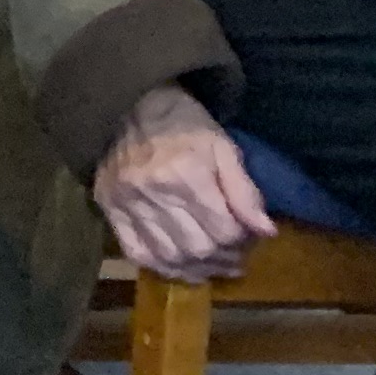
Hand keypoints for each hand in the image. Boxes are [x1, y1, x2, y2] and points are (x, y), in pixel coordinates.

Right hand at [93, 83, 274, 280]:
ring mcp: (127, 202)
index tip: (250, 238)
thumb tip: (266, 231)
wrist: (130, 105)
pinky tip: (179, 266)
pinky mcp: (108, 207)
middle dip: (223, 259)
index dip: (243, 242)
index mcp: (187, 173)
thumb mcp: (224, 147)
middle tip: (235, 257)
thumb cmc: (185, 124)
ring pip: (169, 256)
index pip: (224, 230)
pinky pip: (136, 252)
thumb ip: (244, 190)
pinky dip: (161, 267)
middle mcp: (154, 192)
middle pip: (198, 248)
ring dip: (197, 269)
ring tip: (212, 266)